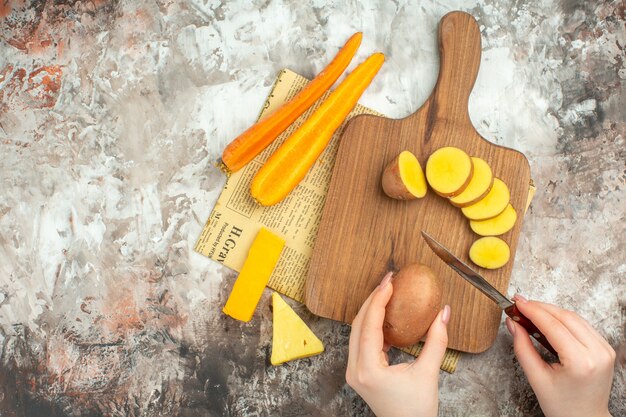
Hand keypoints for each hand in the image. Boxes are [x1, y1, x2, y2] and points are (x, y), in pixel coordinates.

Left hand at [346, 271, 450, 416]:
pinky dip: (372, 324)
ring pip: (357, 331)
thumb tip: (443, 312)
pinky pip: (361, 340)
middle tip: (389, 281)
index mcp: (368, 369)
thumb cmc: (416, 411)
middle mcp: (355, 369)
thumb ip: (437, 341)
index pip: (369, 324)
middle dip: (373, 299)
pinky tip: (386, 314)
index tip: (390, 281)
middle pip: (358, 324)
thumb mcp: (428, 373)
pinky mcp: (360, 372)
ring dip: (371, 310)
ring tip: (386, 292)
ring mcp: (354, 371)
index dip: (379, 299)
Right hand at [507, 295, 615, 416]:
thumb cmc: (562, 406)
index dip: (532, 310)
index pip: (553, 325)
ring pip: (575, 317)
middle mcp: (597, 353)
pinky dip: (564, 319)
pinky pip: (582, 325)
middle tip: (520, 305)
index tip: (517, 303)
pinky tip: (548, 320)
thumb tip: (513, 323)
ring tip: (531, 311)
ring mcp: (605, 349)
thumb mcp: (536, 378)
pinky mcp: (605, 348)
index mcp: (581, 362)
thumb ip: (522, 347)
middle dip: (540, 307)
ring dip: (551, 311)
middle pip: (565, 317)